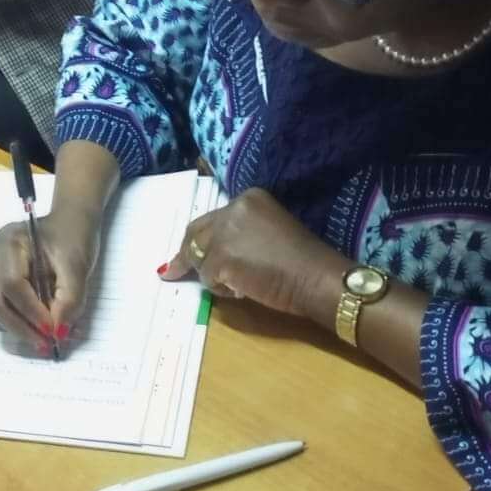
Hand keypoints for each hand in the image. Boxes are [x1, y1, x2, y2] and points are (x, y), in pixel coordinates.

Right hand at [0, 206, 102, 352]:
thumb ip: (70, 299)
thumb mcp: (78, 265)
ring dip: (19, 327)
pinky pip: (4, 305)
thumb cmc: (74, 237)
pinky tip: (39, 325)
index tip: (53, 330)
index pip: (12, 283)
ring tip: (45, 338)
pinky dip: (20, 320)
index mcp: (10, 241)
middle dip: (21, 327)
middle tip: (46, 345)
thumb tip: (58, 331)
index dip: (31, 311)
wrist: (70, 222)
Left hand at [162, 188, 345, 322]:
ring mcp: (226, 233)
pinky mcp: (222, 259)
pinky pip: (208, 279)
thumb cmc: (303, 261)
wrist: (318, 278)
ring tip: (237, 286)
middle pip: (196, 234)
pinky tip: (242, 291)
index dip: (199, 238)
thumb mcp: (269, 232)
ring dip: (213, 276)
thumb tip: (212, 253)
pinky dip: (221, 290)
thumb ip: (241, 233)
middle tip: (172, 270)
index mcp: (248, 199)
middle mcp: (233, 209)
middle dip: (184, 254)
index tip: (190, 251)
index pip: (211, 219)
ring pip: (201, 259)